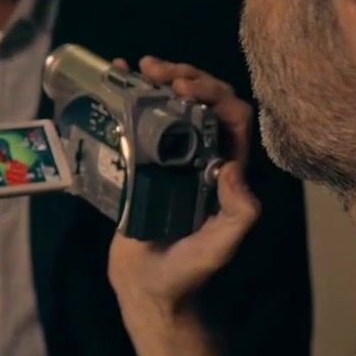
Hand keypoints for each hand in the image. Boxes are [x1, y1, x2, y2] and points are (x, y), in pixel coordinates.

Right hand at [107, 56, 260, 316]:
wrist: (149, 288)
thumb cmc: (190, 272)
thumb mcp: (220, 246)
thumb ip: (238, 213)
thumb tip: (233, 167)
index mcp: (227, 168)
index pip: (232, 116)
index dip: (212, 93)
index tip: (181, 87)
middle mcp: (203, 156)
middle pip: (204, 100)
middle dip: (184, 75)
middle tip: (154, 68)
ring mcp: (172, 157)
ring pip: (175, 105)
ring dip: (159, 80)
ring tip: (136, 67)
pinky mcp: (142, 163)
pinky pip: (141, 121)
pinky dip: (131, 96)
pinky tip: (117, 79)